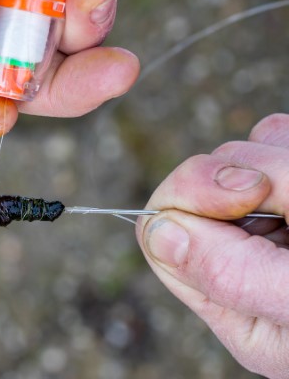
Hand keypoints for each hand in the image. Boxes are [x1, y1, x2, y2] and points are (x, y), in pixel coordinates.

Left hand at [136, 113, 288, 377]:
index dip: (192, 198)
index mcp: (228, 300)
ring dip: (283, 159)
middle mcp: (242, 258)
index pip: (160, 231)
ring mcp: (270, 218)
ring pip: (240, 152)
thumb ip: (228, 274)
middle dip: (251, 172)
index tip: (250, 194)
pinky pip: (276, 135)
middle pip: (195, 182)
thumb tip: (159, 231)